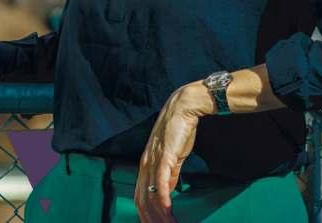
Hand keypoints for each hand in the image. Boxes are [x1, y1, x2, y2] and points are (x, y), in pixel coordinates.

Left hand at [134, 86, 205, 222]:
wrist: (182, 109)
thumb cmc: (178, 132)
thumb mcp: (172, 158)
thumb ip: (170, 175)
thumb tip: (169, 193)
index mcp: (145, 165)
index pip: (139, 196)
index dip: (144, 214)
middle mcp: (145, 164)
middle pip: (142, 199)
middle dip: (150, 219)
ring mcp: (153, 160)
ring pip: (150, 194)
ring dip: (159, 215)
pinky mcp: (165, 156)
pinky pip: (161, 181)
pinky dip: (164, 199)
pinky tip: (168, 211)